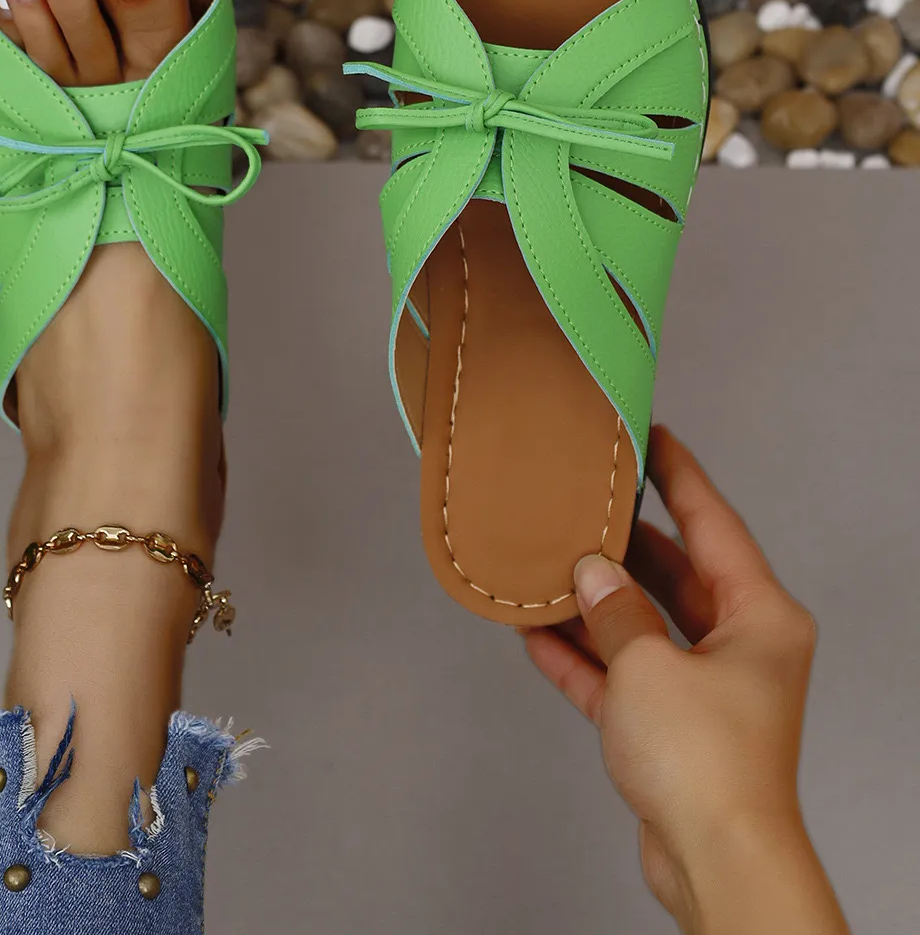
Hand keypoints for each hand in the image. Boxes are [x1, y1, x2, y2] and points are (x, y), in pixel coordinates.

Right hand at [523, 425, 847, 933]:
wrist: (714, 859)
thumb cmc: (708, 761)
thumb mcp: (648, 665)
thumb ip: (613, 611)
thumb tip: (589, 575)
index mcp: (759, 616)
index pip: (713, 523)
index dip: (680, 475)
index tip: (652, 435)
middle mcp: (737, 645)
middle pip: (673, 574)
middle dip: (622, 544)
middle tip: (581, 501)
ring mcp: (702, 686)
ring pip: (640, 624)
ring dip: (591, 603)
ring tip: (542, 566)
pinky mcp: (669, 724)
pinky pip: (619, 672)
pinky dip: (582, 654)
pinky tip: (535, 632)